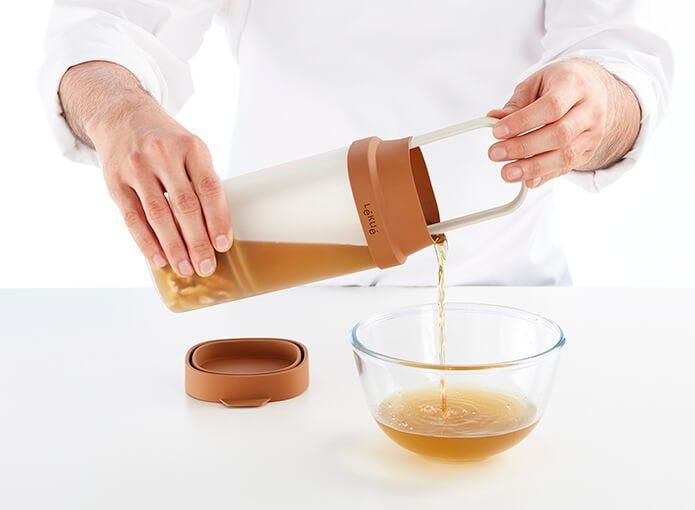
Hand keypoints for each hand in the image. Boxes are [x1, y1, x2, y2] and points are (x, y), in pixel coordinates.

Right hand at [60, 62, 231, 276]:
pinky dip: (146, 242)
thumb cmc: (166, 141)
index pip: (209, 188)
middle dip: (197, 241)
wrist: (122, 115)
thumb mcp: (190, 149)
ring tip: (185, 269)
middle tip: (206, 267)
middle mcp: (163, 154)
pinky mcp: (114, 180)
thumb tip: (215, 230)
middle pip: (185, 205)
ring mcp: (136, 167)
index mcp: (191, 147)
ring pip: (158, 214)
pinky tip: (159, 259)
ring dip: (173, 246)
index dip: (217, 219)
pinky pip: (132, 217)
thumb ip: (201, 182)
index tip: (223, 245)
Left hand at [487, 58, 640, 187]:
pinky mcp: (589, 150)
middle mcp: (590, 109)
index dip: (523, 122)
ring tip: (507, 173)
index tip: (497, 131)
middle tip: (495, 154)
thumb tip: (494, 119)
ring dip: (533, 168)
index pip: (551, 106)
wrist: (593, 89)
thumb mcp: (538, 82)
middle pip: (559, 134)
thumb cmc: (560, 84)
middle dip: (523, 147)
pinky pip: (567, 167)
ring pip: (566, 156)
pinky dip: (545, 176)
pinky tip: (526, 180)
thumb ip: (516, 103)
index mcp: (574, 85)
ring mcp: (593, 132)